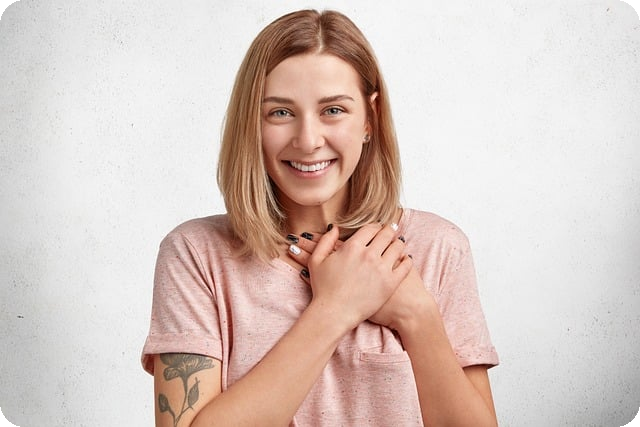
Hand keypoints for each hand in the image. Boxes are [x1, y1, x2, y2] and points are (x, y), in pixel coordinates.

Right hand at [288, 224, 412, 329]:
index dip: (376, 226)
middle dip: (389, 230)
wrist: (334, 313)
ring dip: (399, 243)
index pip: (371, 228)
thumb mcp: (316, 261)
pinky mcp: (391, 283)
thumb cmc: (323, 289)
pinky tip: (406, 259)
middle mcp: (369, 254)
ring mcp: (381, 269)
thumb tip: (334, 228)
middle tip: (392, 230)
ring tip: (398, 244)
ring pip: (398, 247)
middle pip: (386, 234)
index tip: (378, 227)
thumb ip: (325, 241)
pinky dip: (407, 260)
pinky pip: (406, 265)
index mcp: (352, 247)